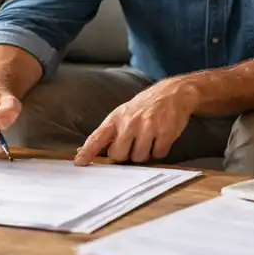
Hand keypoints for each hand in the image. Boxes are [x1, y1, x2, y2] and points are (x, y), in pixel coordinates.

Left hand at [74, 80, 194, 165]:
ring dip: (144, 153)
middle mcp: (130, 122)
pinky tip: (160, 137)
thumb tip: (84, 151)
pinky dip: (159, 150)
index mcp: (117, 117)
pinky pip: (158, 155)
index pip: (98, 137)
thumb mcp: (124, 112)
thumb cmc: (145, 105)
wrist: (173, 92)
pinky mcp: (165, 133)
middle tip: (133, 145)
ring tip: (149, 138)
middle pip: (119, 155)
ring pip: (139, 158)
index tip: (79, 162)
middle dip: (125, 155)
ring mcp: (148, 127)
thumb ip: (108, 132)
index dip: (88, 151)